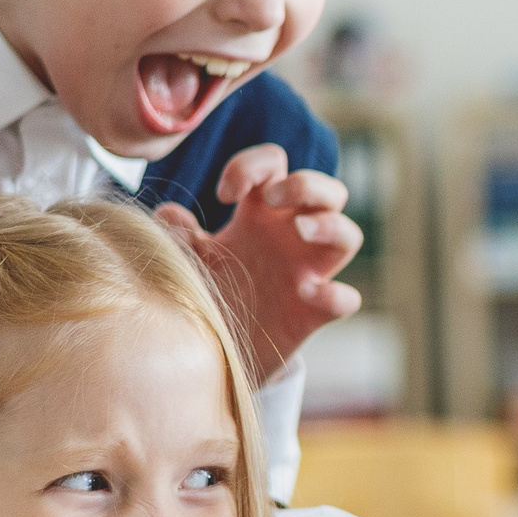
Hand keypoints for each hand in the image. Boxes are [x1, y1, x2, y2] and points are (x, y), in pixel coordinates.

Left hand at [155, 144, 360, 382]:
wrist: (213, 350)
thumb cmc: (206, 292)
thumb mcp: (188, 260)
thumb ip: (179, 236)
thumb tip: (168, 215)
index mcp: (260, 215)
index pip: (274, 166)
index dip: (253, 166)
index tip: (224, 194)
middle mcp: (292, 238)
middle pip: (328, 191)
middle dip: (307, 184)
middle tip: (272, 198)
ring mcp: (309, 273)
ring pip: (349, 236)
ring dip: (331, 225)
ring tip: (303, 230)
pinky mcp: (314, 313)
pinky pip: (346, 299)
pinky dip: (334, 293)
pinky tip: (306, 292)